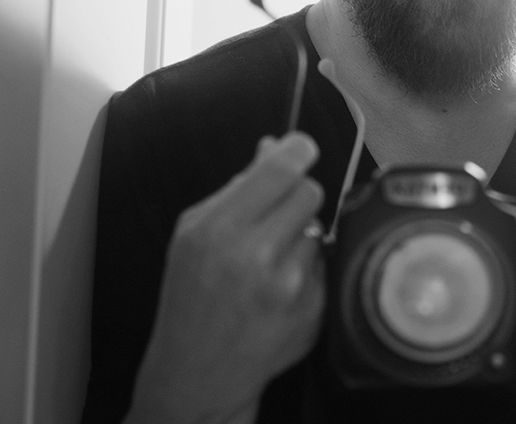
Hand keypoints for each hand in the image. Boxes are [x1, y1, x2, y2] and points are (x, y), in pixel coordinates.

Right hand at [127, 133, 325, 423]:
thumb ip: (237, 187)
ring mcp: (291, 285)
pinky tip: (279, 287)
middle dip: (295, 195)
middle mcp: (258, 256)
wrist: (200, 370)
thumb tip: (273, 146)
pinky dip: (307, 267)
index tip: (299, 148)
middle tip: (274, 214)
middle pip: (310, 190)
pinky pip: (324, 262)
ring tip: (269, 261)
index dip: (297, 149)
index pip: (282, 167)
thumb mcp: (193, 233)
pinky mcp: (315, 307)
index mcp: (220, 230)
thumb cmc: (191, 297)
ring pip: (317, 226)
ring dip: (299, 235)